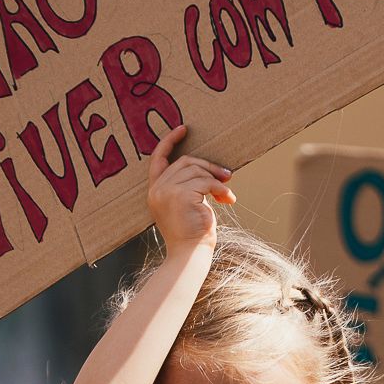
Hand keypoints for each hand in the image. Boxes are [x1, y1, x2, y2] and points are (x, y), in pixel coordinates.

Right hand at [147, 125, 234, 256]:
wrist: (189, 254)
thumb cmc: (191, 233)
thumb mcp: (185, 206)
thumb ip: (188, 186)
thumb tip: (211, 169)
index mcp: (155, 191)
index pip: (158, 158)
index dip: (169, 141)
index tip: (183, 129)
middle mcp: (157, 189)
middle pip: (185, 162)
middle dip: (208, 166)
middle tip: (227, 175)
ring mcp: (167, 191)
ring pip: (197, 171)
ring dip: (217, 181)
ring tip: (227, 195)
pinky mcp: (181, 195)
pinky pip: (206, 182)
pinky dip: (221, 189)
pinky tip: (228, 200)